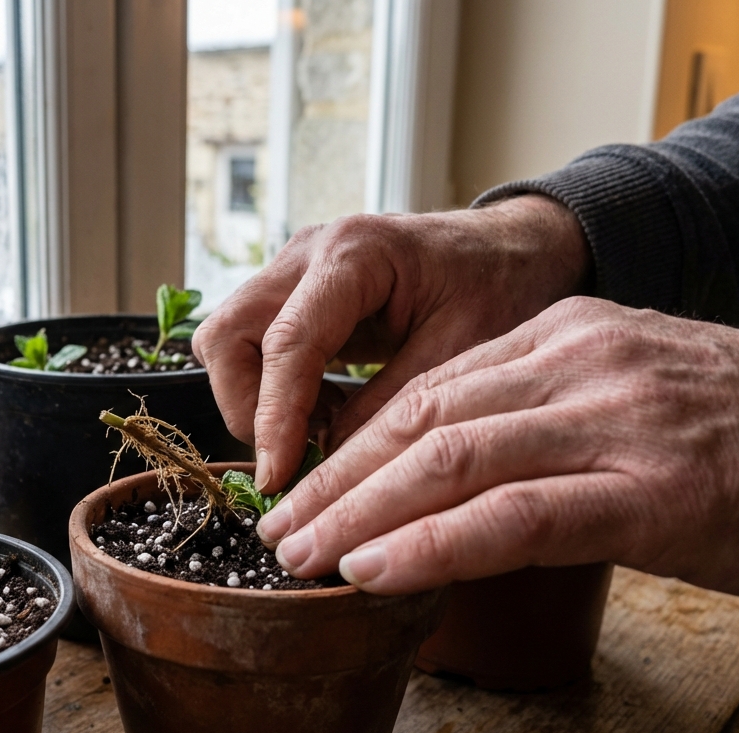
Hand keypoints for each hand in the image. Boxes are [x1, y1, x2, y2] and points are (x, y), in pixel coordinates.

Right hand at [192, 194, 589, 493]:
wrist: (511, 249)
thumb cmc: (500, 286)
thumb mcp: (464, 351)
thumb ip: (394, 406)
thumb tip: (330, 465)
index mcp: (355, 254)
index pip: (287, 341)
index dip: (275, 416)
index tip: (278, 477)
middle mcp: (309, 254)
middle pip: (228, 335)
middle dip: (247, 406)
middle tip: (294, 455)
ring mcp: (294, 272)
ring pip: (227, 342)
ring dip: (257, 400)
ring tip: (321, 433)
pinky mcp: (294, 296)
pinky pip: (252, 348)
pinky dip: (274, 391)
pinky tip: (327, 414)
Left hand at [258, 297, 738, 604]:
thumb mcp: (642, 398)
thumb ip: (553, 416)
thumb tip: (463, 470)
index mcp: (575, 336)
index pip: (433, 388)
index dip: (356, 443)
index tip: (307, 486)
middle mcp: (583, 364)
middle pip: (422, 418)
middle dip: (335, 476)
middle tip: (276, 527)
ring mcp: (617, 423)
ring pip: (449, 459)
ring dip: (358, 511)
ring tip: (299, 555)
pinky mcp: (654, 493)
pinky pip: (512, 516)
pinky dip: (430, 543)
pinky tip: (374, 568)